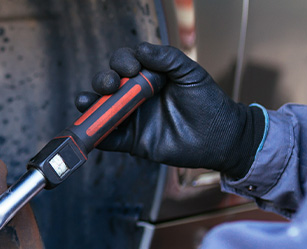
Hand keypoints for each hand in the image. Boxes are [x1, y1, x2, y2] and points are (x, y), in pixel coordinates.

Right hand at [76, 43, 265, 177]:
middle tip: (111, 85)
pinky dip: (97, 135)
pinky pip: (109, 139)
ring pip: (101, 110)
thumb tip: (141, 49)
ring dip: (90, 104)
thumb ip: (167, 58)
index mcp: (148, 77)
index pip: (124, 63)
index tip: (133, 68)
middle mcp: (135, 96)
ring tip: (88, 103)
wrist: (219, 137)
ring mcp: (132, 118)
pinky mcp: (132, 142)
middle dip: (102, 80)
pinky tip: (93, 130)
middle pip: (107, 84)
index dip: (122, 62)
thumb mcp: (190, 73)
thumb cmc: (208, 102)